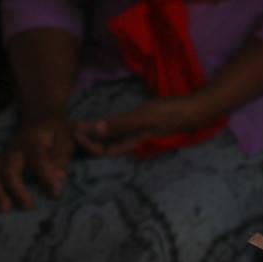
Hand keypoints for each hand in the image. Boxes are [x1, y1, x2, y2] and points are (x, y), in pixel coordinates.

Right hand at [0, 115, 73, 211]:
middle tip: (29, 207)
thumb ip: (62, 157)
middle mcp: (15, 148)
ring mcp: (6, 153)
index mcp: (34, 143)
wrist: (42, 118)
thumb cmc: (57, 132)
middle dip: (17, 190)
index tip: (57, 194)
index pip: (38, 161)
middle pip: (9, 170)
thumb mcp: (66, 139)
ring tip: (5, 209)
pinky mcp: (1, 157)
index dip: (46, 178)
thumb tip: (60, 177)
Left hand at [74, 96, 207, 156]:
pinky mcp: (138, 124)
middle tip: (70, 125)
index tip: (74, 129)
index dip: (87, 143)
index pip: (104, 150)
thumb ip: (121, 124)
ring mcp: (135, 133)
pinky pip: (116, 129)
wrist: (192, 109)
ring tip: (78, 122)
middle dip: (86, 139)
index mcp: (132, 143)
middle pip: (104, 146)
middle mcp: (131, 141)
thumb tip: (95, 130)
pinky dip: (104, 125)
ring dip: (93, 132)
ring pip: (109, 138)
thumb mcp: (144, 118)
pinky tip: (98, 118)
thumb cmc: (170, 114)